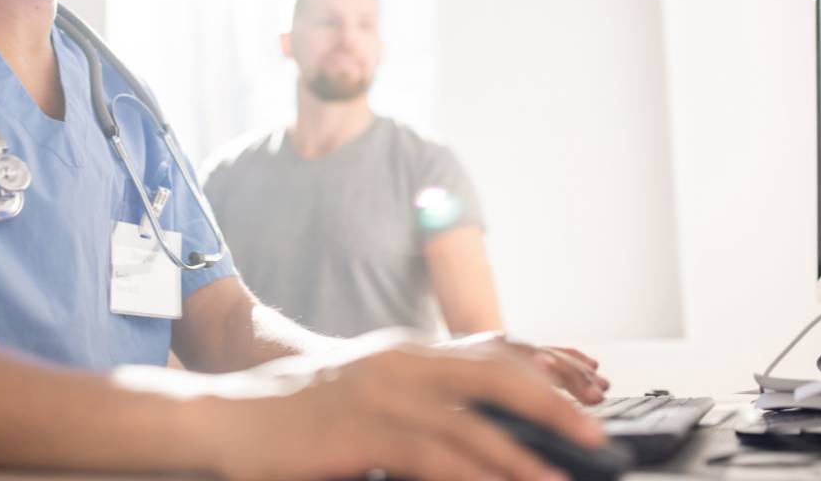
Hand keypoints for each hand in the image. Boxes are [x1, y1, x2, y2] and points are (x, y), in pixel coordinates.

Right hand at [212, 331, 606, 480]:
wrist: (227, 417)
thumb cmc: (293, 415)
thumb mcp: (363, 398)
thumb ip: (415, 406)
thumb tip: (472, 434)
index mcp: (405, 353)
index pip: (490, 353)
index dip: (541, 374)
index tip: (579, 396)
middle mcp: (401, 363)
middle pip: (497, 375)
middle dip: (551, 403)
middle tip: (593, 432)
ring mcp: (383, 394)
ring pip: (475, 423)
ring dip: (525, 457)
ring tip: (560, 479)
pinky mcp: (365, 430)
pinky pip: (437, 456)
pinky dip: (477, 476)